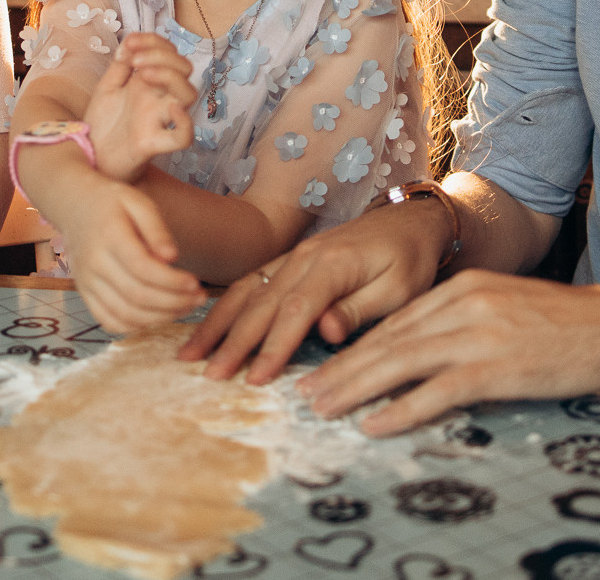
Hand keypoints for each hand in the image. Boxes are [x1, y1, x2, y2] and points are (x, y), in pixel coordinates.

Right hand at [60, 177, 204, 332]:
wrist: (75, 207)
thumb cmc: (113, 203)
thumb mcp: (138, 202)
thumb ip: (156, 228)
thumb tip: (172, 257)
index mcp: (109, 236)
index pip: (142, 268)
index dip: (172, 281)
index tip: (196, 283)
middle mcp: (94, 263)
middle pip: (136, 295)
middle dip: (174, 302)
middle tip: (200, 298)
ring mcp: (86, 282)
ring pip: (125, 314)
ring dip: (160, 318)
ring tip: (186, 307)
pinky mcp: (85, 294)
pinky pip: (110, 322)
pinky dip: (137, 327)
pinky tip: (158, 316)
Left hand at [83, 33, 195, 181]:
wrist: (88, 155)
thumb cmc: (101, 123)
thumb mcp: (107, 86)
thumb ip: (120, 64)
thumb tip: (129, 43)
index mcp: (149, 83)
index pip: (168, 53)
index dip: (155, 41)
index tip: (130, 42)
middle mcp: (158, 99)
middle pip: (184, 69)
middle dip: (163, 56)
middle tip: (135, 61)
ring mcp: (159, 120)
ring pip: (188, 95)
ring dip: (170, 77)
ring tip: (143, 74)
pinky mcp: (153, 143)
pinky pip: (183, 137)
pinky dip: (184, 123)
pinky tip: (169, 108)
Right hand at [179, 196, 451, 383]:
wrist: (409, 221)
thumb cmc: (410, 261)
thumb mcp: (400, 290)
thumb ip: (359, 310)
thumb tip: (324, 332)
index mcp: (334, 265)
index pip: (296, 310)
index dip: (273, 346)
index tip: (254, 378)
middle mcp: (305, 257)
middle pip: (262, 303)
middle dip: (232, 341)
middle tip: (209, 375)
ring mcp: (293, 257)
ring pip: (246, 290)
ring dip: (217, 323)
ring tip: (189, 353)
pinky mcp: (289, 260)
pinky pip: (250, 282)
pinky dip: (224, 305)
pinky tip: (208, 326)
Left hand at [296, 271, 599, 434]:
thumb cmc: (567, 324)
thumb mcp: (505, 308)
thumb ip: (464, 322)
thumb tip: (423, 355)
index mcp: (463, 288)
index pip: (395, 322)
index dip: (355, 348)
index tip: (325, 370)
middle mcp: (463, 304)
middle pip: (388, 340)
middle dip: (342, 369)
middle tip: (306, 394)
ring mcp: (479, 334)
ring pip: (401, 363)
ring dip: (356, 388)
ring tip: (325, 409)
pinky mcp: (497, 367)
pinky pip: (437, 391)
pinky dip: (401, 410)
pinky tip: (375, 425)